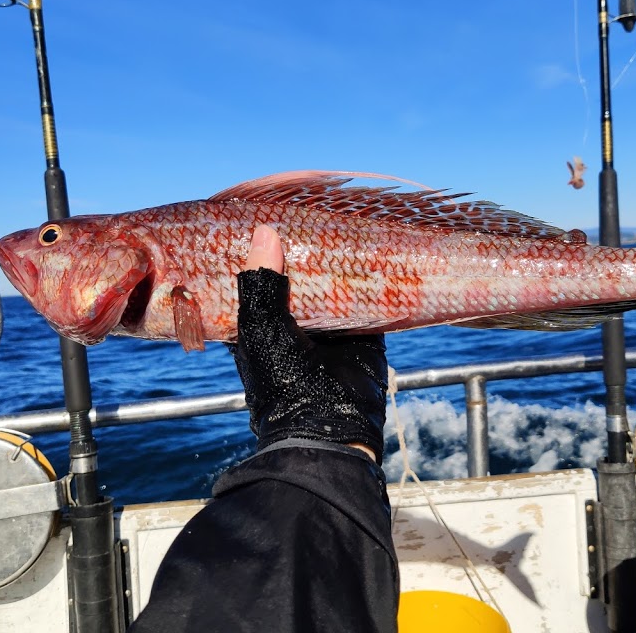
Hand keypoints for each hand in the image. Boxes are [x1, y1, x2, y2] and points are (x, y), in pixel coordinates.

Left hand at [233, 226, 387, 463]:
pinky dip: (373, 277)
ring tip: (345, 218)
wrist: (329, 427)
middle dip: (306, 248)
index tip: (267, 214)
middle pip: (301, 274)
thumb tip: (265, 231)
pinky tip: (376, 248)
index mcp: (260, 322)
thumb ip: (259, 282)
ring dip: (341, 259)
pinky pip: (370, 297)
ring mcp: (331, 325)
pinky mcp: (365, 330)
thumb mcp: (259, 327)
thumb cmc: (281, 381)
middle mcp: (295, 320)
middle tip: (314, 208)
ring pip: (336, 281)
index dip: (262, 250)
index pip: (259, 277)